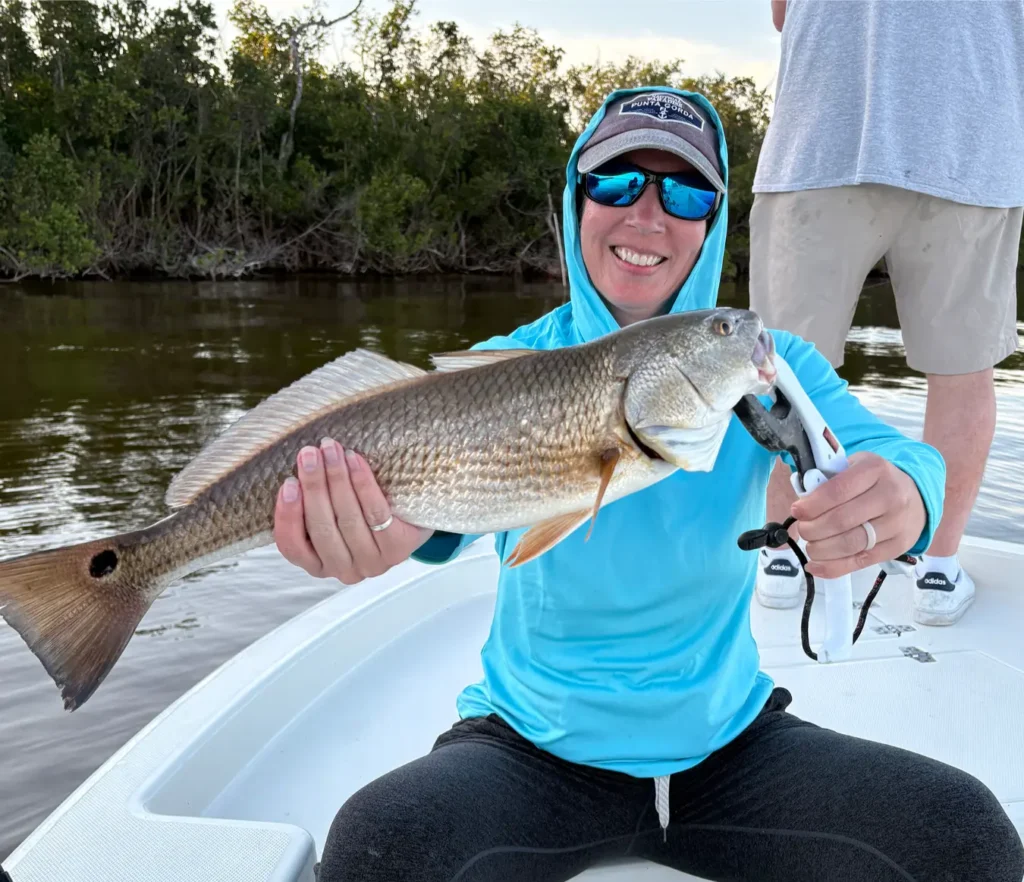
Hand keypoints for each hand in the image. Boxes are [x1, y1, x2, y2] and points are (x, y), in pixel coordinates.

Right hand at [273, 437, 432, 584]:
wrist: (412, 519)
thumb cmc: (362, 513)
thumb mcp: (332, 515)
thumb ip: (313, 504)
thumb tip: (297, 467)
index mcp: (318, 564)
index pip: (292, 547)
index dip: (287, 516)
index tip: (288, 483)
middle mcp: (343, 570)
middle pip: (321, 527)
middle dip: (313, 486)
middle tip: (308, 453)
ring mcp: (372, 563)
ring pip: (348, 519)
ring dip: (336, 479)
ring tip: (331, 450)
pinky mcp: (397, 549)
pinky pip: (375, 513)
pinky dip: (363, 484)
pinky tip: (354, 460)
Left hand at [791, 451, 925, 579]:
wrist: (915, 497)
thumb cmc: (874, 482)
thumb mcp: (854, 466)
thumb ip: (829, 479)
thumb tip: (802, 502)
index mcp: (875, 469)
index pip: (837, 490)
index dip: (812, 505)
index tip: (797, 511)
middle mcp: (891, 496)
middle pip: (841, 520)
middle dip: (812, 529)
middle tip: (803, 530)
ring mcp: (897, 523)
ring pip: (850, 544)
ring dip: (821, 550)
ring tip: (810, 546)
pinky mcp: (898, 546)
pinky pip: (860, 562)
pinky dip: (833, 567)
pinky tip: (815, 565)